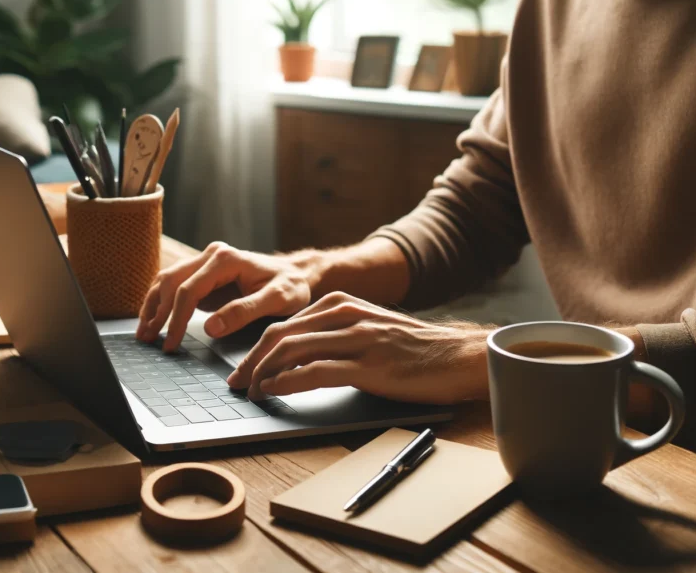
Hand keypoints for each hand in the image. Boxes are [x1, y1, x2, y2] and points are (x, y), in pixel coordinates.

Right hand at [136, 242, 317, 350]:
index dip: (178, 318)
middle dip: (157, 312)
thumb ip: (245, 312)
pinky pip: (175, 286)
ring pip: (168, 281)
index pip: (190, 289)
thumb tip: (211, 327)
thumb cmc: (291, 286)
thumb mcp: (278, 300)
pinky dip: (161, 302)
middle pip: (172, 282)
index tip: (172, 342)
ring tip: (143, 331)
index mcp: (226, 260)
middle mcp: (212, 256)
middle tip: (148, 339)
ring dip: (153, 305)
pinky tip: (153, 319)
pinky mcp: (203, 275)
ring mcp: (205, 264)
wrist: (296, 274)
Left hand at [226, 292, 491, 402]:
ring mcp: (356, 339)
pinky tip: (275, 392)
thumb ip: (336, 335)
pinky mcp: (368, 365)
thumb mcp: (370, 329)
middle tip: (237, 383)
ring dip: (262, 373)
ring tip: (251, 391)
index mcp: (342, 304)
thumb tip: (295, 359)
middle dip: (251, 361)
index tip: (243, 369)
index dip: (256, 348)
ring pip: (290, 350)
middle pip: (280, 335)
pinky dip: (286, 382)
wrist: (458, 357)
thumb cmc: (414, 351)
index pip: (284, 323)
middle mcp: (345, 315)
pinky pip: (314, 371)